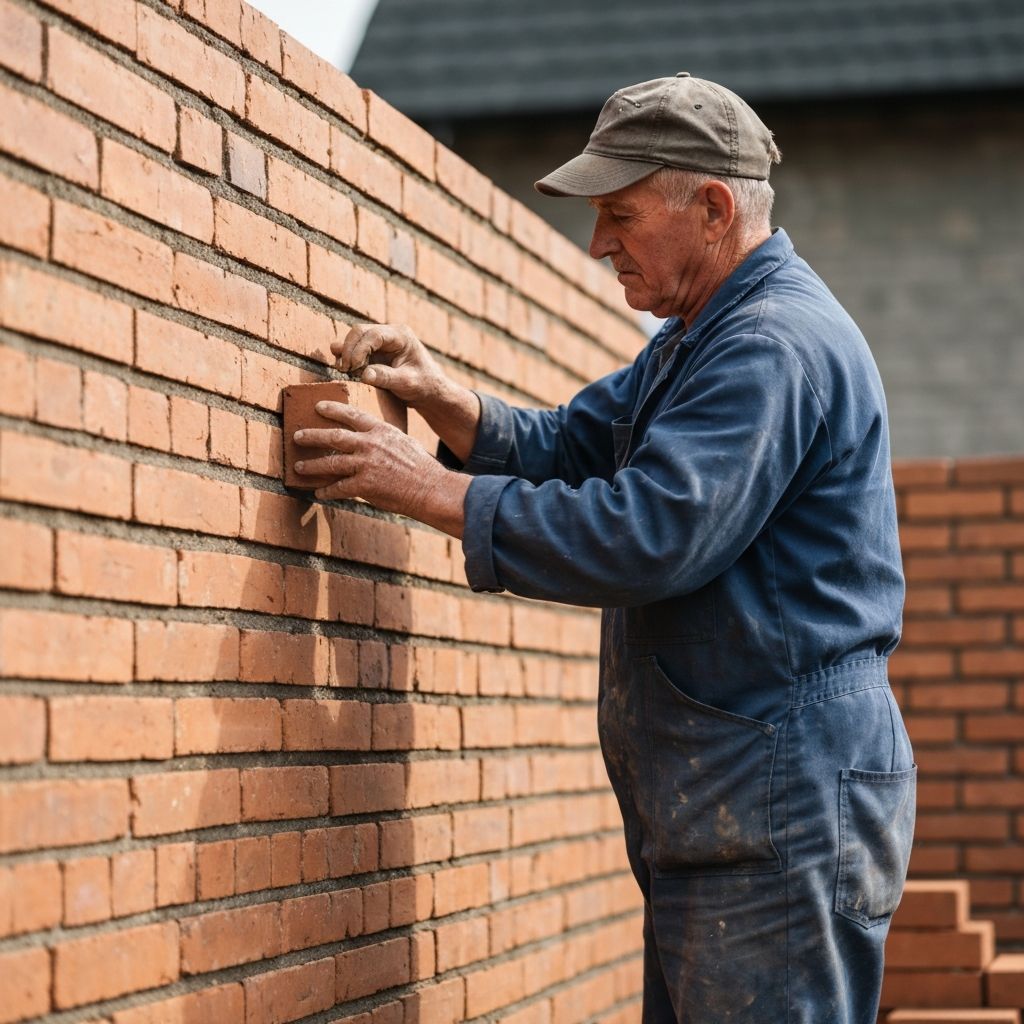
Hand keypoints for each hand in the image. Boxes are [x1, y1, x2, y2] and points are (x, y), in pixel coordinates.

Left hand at [292, 401, 468, 537]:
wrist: (430, 488)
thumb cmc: (421, 467)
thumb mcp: (403, 442)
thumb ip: (384, 439)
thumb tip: (370, 439)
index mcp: (381, 431)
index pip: (352, 415)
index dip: (333, 410)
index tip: (318, 407)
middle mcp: (370, 444)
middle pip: (334, 436)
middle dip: (312, 436)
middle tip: (297, 436)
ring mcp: (366, 464)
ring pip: (330, 462)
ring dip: (312, 466)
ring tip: (299, 467)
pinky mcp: (364, 485)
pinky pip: (339, 488)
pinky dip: (327, 491)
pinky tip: (319, 494)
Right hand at [332, 323, 481, 463]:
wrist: (430, 391)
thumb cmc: (424, 385)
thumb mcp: (407, 383)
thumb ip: (387, 378)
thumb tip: (364, 375)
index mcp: (401, 336)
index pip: (373, 334)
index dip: (359, 349)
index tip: (353, 367)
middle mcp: (389, 334)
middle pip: (359, 332)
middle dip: (348, 349)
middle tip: (344, 370)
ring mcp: (380, 342)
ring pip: (354, 339)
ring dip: (345, 352)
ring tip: (343, 370)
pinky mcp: (374, 352)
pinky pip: (355, 349)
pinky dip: (347, 357)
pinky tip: (346, 370)